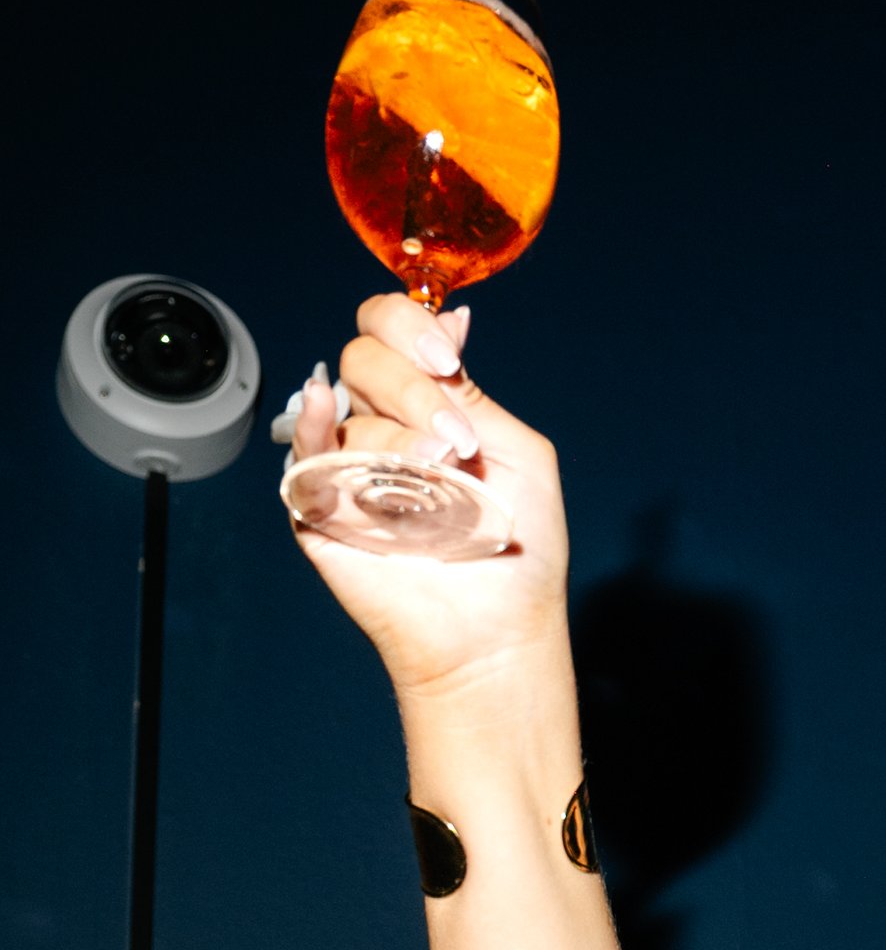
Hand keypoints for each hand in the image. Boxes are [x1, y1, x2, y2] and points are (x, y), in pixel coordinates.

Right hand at [285, 296, 569, 694]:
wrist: (496, 632)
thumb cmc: (516, 550)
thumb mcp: (517, 453)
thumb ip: (473, 392)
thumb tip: (450, 318)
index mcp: (426, 406)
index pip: (390, 330)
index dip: (408, 327)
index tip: (446, 360)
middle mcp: (382, 427)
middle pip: (364, 359)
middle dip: (414, 391)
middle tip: (457, 447)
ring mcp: (347, 465)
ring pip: (347, 409)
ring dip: (400, 442)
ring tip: (443, 489)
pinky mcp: (319, 507)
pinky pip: (303, 451)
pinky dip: (313, 424)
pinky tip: (324, 407)